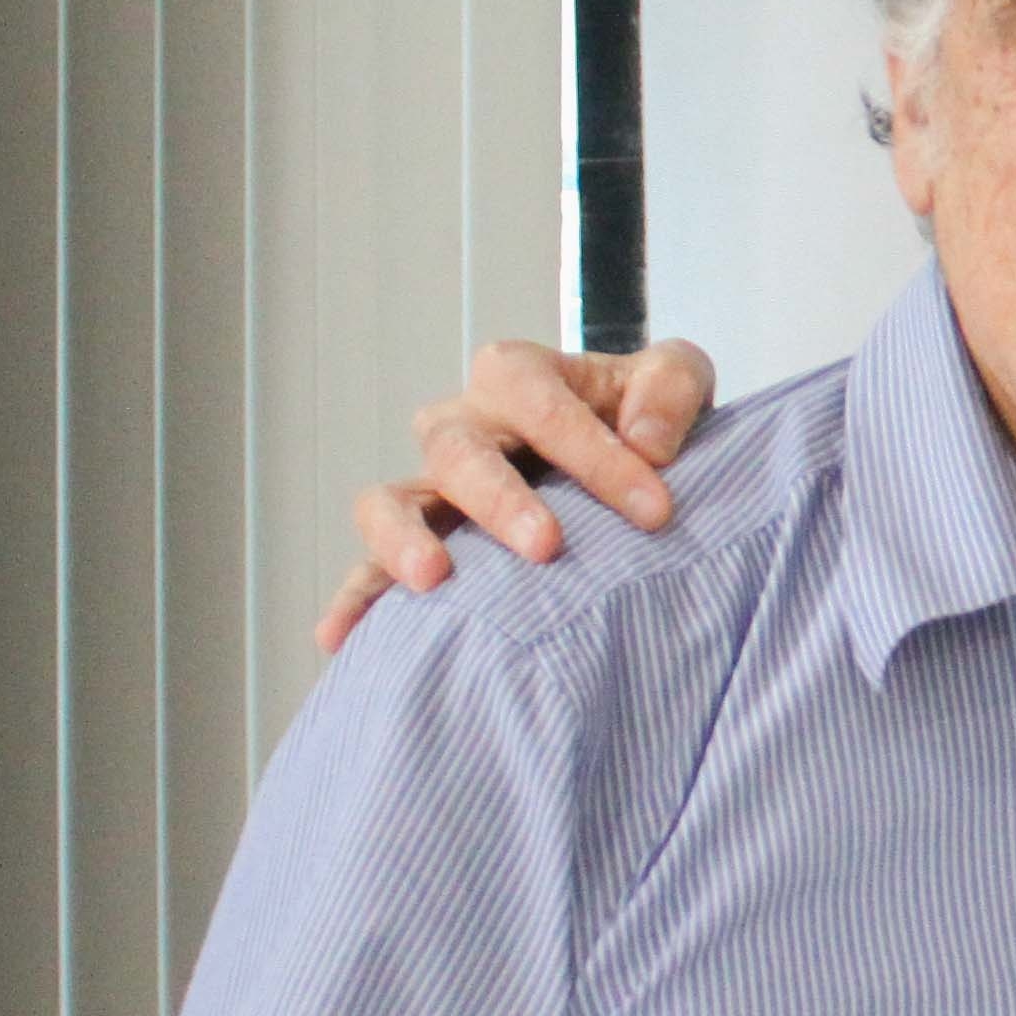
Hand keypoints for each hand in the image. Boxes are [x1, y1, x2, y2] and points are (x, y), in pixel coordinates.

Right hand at [314, 337, 718, 654]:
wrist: (633, 462)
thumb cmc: (644, 418)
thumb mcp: (674, 381)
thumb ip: (670, 390)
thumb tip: (645, 443)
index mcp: (518, 376)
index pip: (541, 404)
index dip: (596, 455)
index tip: (655, 510)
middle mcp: (463, 426)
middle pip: (457, 450)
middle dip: (500, 499)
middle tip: (547, 546)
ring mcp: (433, 487)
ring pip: (392, 500)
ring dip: (405, 539)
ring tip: (433, 580)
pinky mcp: (420, 543)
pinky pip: (369, 567)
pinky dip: (355, 598)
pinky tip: (340, 638)